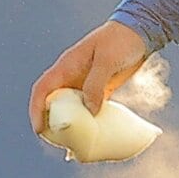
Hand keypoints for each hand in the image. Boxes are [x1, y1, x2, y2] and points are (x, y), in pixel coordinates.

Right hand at [29, 20, 149, 137]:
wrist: (142, 31)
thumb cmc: (121, 40)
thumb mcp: (108, 60)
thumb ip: (96, 83)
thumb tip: (90, 111)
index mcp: (66, 66)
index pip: (43, 90)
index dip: (36, 109)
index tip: (39, 128)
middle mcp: (72, 77)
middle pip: (54, 103)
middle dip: (52, 123)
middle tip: (57, 143)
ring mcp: (86, 83)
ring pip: (72, 108)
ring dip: (71, 125)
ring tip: (73, 145)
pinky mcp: (101, 90)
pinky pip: (90, 108)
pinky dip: (89, 122)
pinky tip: (93, 138)